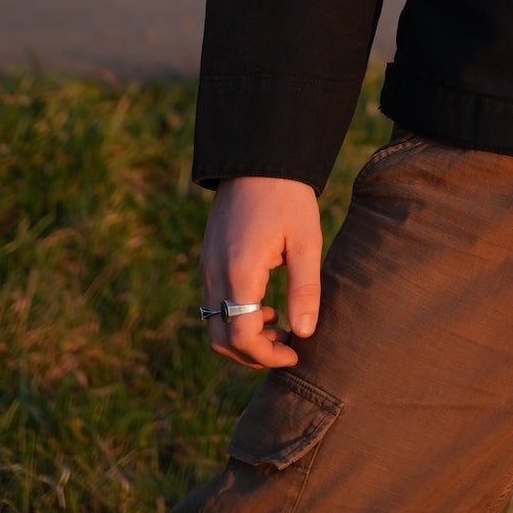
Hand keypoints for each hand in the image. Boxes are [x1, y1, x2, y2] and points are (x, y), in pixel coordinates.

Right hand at [199, 176, 322, 368]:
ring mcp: (206, 267)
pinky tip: (267, 305)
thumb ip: (304, 288)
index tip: (296, 353)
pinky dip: (236, 316)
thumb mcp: (306, 241)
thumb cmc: (287, 197)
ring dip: (244, 336)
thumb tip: (305, 333)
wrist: (256, 157)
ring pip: (214, 323)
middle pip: (221, 339)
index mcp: (239, 272)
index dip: (267, 355)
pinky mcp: (208, 259)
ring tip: (281, 327)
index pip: (242, 337)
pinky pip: (215, 303)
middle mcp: (214, 274)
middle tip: (288, 347)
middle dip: (253, 354)